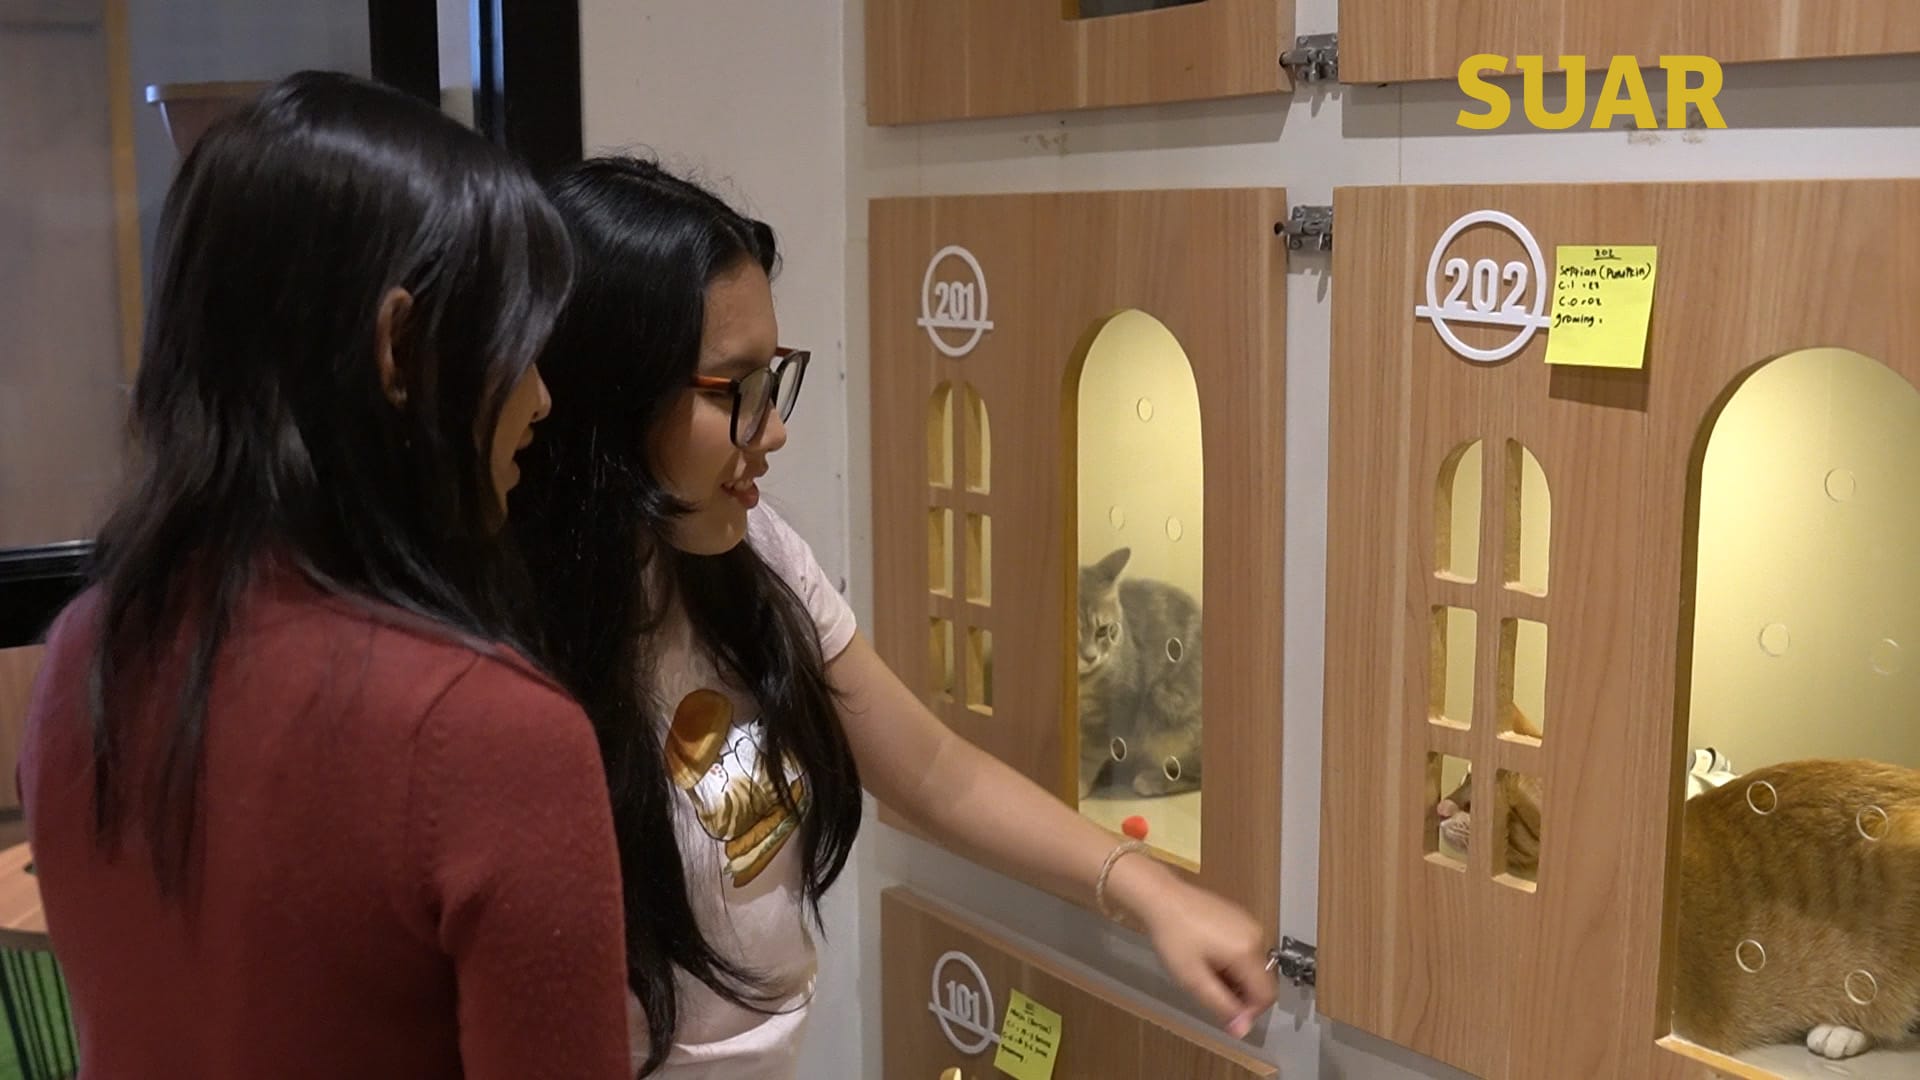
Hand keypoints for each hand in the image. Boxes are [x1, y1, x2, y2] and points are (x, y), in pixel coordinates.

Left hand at [1109, 856, 1275, 1037]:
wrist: (1161, 897)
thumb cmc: (1173, 938)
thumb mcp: (1193, 979)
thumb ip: (1221, 1006)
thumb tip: (1243, 1031)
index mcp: (1248, 951)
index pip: (1267, 995)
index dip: (1250, 1012)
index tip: (1225, 1013)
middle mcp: (1256, 936)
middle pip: (1261, 981)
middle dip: (1241, 994)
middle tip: (1209, 991)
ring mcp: (1249, 924)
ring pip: (1254, 967)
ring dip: (1235, 979)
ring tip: (1205, 973)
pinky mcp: (1241, 918)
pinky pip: (1246, 950)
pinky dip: (1234, 963)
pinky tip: (1209, 958)